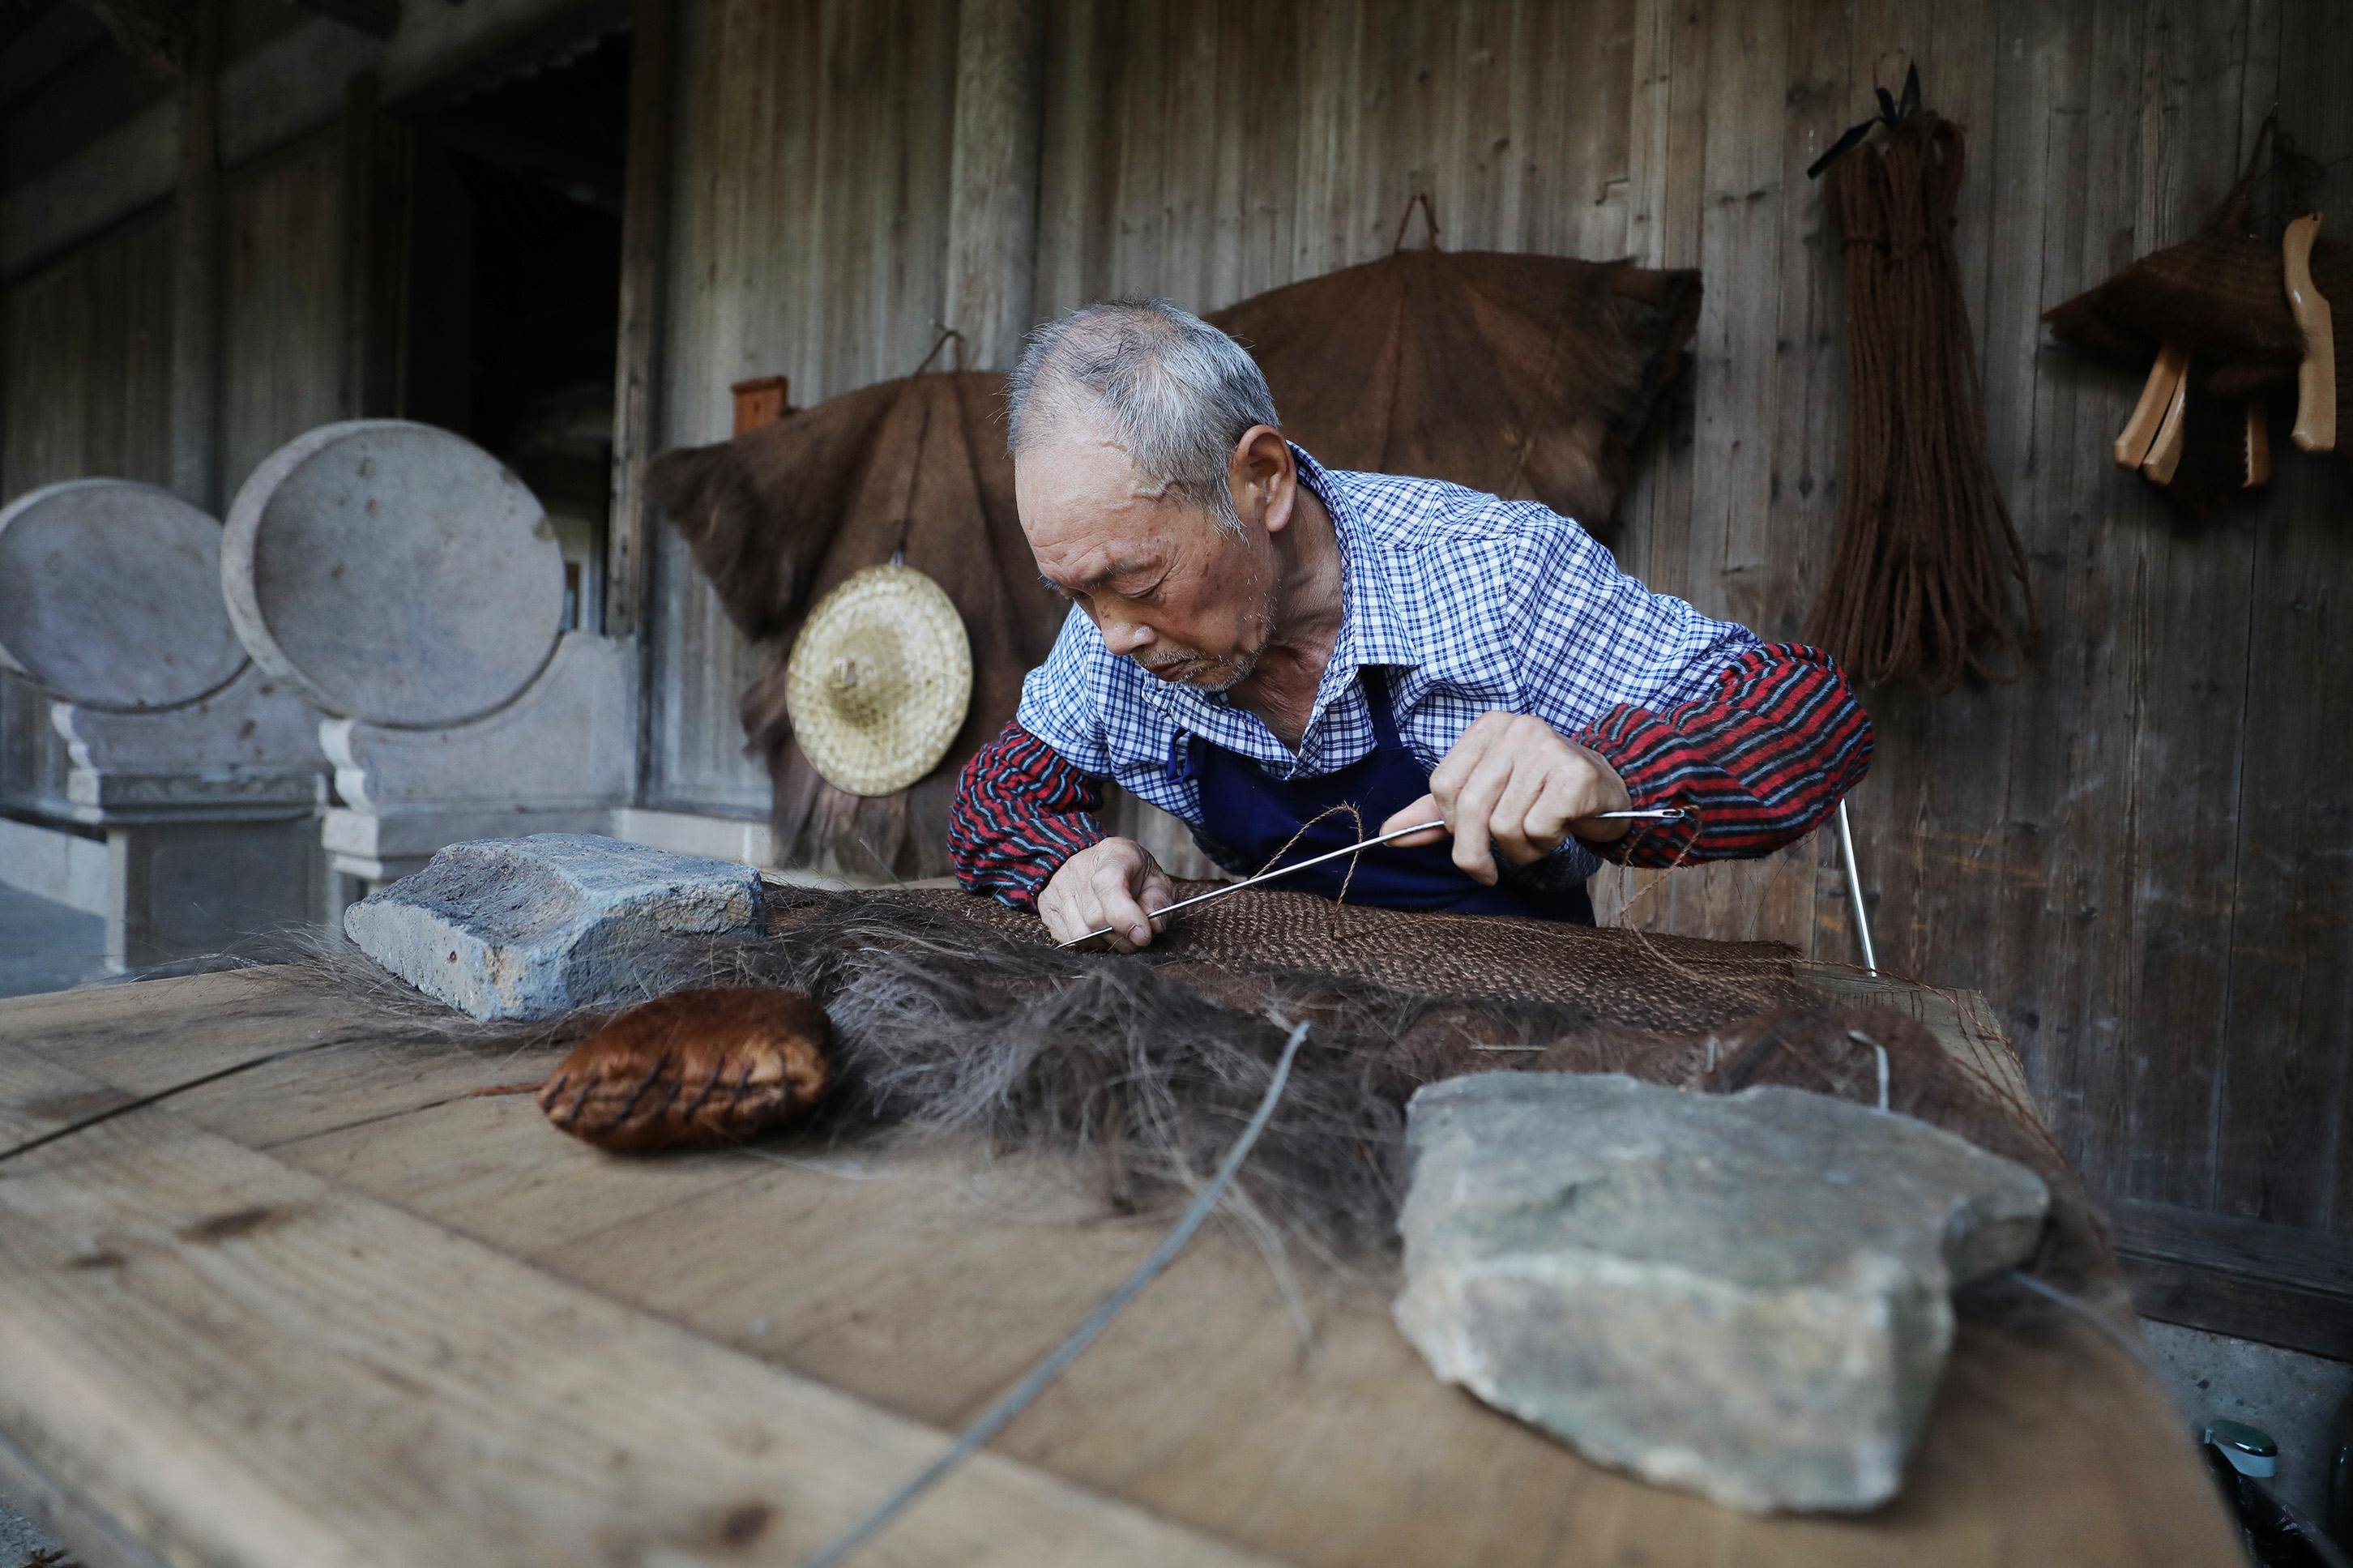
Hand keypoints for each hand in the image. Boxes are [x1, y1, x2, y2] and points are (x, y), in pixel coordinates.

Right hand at [1037, 837, 1176, 951]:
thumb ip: (1158, 902)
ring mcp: (1058, 888)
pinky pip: (1068, 939)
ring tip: (1115, 932)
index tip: (1142, 935)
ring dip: (1104, 942)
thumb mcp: (1155, 879)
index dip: (1126, 916)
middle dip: (1121, 936)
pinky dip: (1088, 943)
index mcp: (1112, 855)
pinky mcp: (1046, 906)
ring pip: (1082, 934)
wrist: (1096, 860)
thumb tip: (1151, 928)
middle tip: (1134, 936)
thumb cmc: (1130, 872)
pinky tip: (1098, 931)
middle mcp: (1078, 869)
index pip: (1109, 885)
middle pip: (1096, 918)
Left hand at [1380, 712, 1631, 883]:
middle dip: (1474, 852)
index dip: (1451, 824)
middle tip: (1488, 870)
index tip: (1469, 835)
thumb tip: (1385, 835)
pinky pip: (1537, 829)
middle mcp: (1517, 727)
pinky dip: (1544, 843)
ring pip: (1504, 825)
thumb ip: (1434, 816)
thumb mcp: (1485, 798)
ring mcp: (1547, 746)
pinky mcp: (1575, 773)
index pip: (1442, 785)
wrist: (1607, 792)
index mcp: (1488, 727)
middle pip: (1468, 807)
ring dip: (1518, 850)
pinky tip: (1559, 828)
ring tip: (1538, 834)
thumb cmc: (1539, 796)